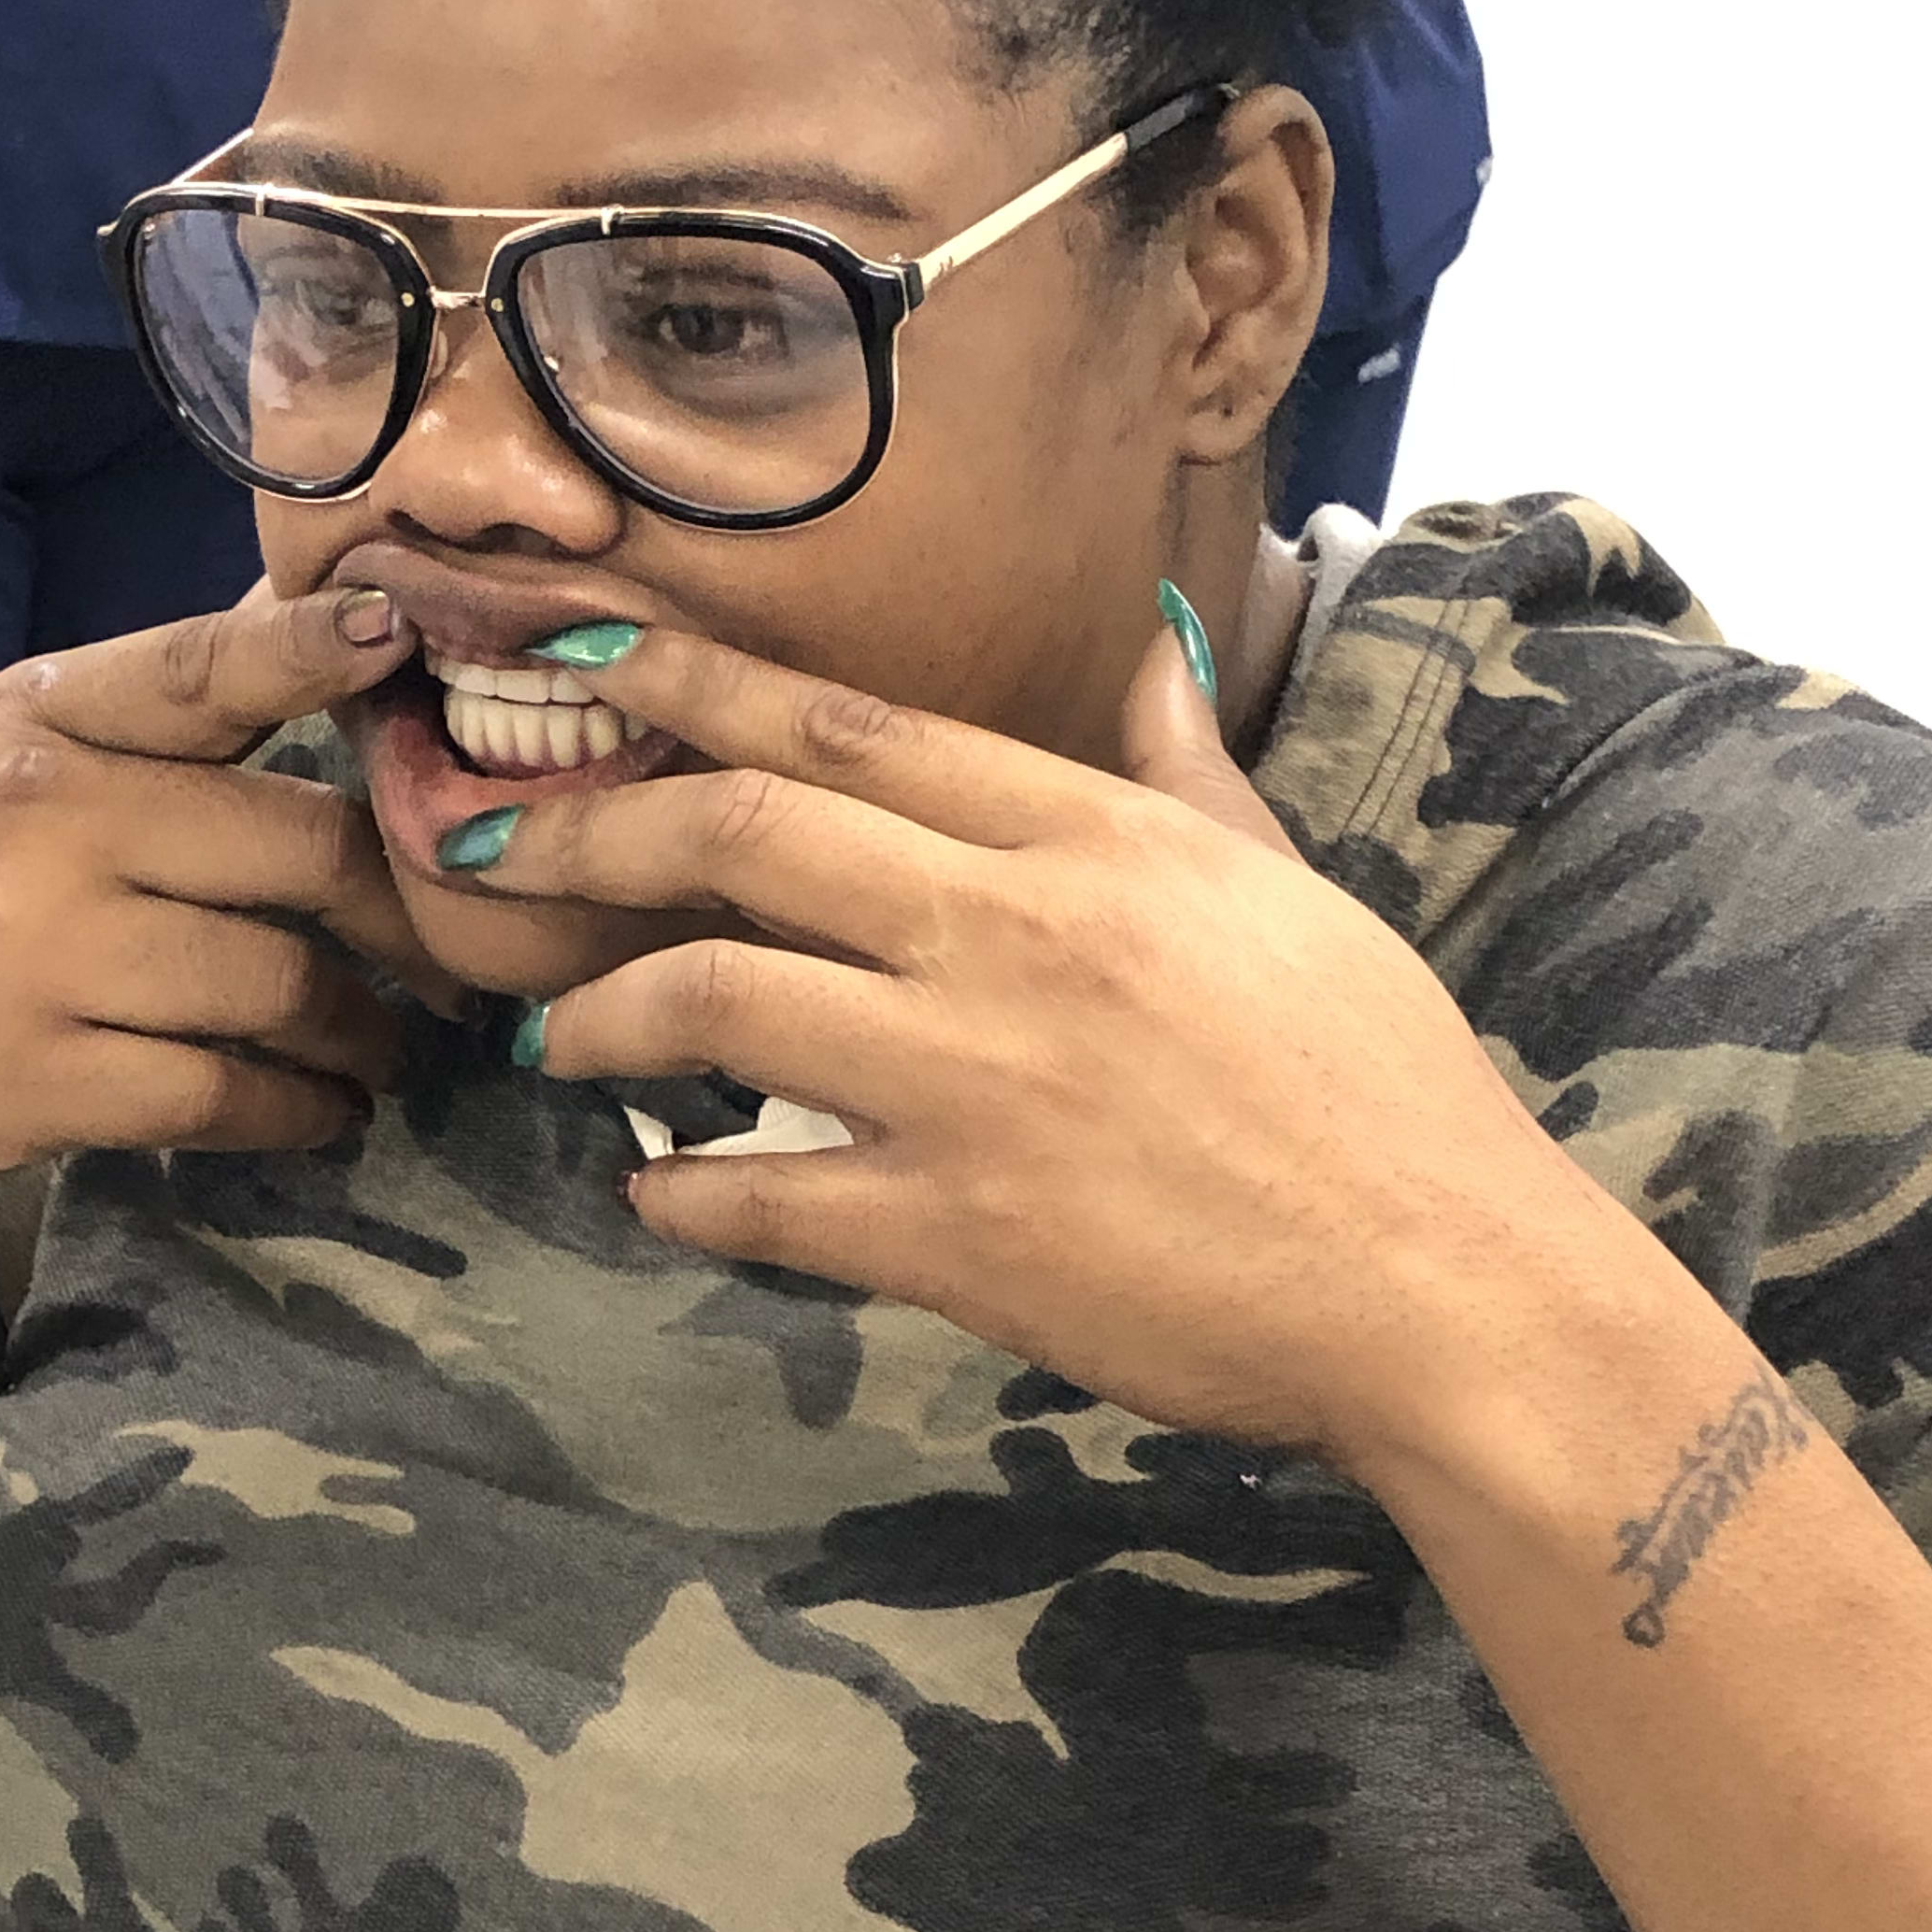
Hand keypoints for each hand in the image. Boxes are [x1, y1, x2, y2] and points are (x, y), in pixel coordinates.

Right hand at [0, 585, 459, 1201]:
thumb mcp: (14, 755)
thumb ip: (165, 705)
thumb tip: (341, 622)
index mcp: (42, 722)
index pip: (201, 667)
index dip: (314, 647)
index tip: (408, 638)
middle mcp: (44, 823)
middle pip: (299, 848)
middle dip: (398, 908)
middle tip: (448, 950)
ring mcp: (42, 957)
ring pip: (280, 983)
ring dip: (361, 1029)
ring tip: (383, 1045)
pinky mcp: (46, 1081)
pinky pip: (229, 1092)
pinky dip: (303, 1108)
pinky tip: (329, 1110)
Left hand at [480, 621, 1609, 1468]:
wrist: (1442, 1281)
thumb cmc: (1383, 1086)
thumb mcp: (1289, 890)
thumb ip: (1186, 770)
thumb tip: (1153, 650)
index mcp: (1093, 838)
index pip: (853, 730)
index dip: (698, 686)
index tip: (591, 664)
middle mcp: (1011, 934)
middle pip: (745, 834)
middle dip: (589, 824)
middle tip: (489, 842)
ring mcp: (972, 1084)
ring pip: (718, 1003)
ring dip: (606, 1012)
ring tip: (555, 1036)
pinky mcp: (956, 1232)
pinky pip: (764, 1197)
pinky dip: (686, 1194)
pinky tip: (654, 1194)